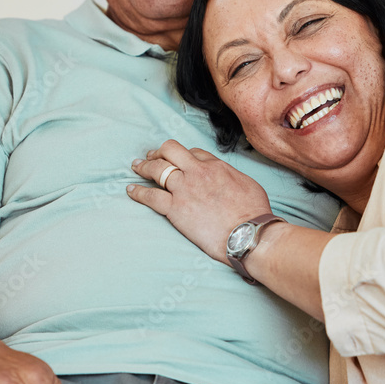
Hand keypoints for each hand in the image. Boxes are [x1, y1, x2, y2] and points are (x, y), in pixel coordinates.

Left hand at [127, 140, 272, 262]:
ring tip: (136, 167)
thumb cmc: (254, 213)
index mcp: (216, 166)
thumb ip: (232, 177)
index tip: (180, 161)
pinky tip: (130, 190)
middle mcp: (198, 172)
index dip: (184, 156)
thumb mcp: (248, 184)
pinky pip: (150, 196)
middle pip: (171, 150)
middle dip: (159, 152)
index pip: (194, 152)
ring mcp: (184, 189)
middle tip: (152, 156)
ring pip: (157, 169)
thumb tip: (226, 179)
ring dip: (144, 166)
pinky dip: (138, 192)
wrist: (247, 233)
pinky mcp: (175, 208)